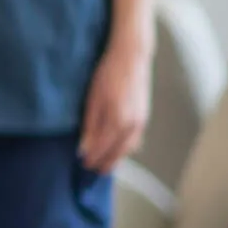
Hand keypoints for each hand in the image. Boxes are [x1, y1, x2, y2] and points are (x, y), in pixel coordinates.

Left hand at [80, 38, 151, 173]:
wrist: (131, 58)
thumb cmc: (107, 75)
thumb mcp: (93, 99)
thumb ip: (90, 126)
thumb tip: (84, 149)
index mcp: (118, 122)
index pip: (103, 149)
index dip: (93, 158)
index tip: (83, 164)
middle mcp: (132, 126)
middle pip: (118, 153)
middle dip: (106, 162)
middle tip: (93, 169)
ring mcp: (141, 121)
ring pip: (129, 148)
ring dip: (117, 158)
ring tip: (105, 162)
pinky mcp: (144, 116)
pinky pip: (135, 139)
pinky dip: (126, 148)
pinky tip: (119, 148)